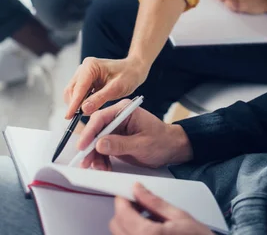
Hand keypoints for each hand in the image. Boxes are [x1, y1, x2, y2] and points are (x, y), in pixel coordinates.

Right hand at [64, 57, 148, 118]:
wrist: (134, 69)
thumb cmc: (128, 75)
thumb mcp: (117, 88)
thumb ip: (100, 98)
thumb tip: (84, 109)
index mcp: (91, 66)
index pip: (78, 87)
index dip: (73, 103)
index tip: (69, 117)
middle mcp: (84, 68)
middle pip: (71, 90)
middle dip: (74, 105)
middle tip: (78, 120)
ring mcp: (83, 74)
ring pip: (72, 93)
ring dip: (76, 104)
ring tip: (87, 113)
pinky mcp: (85, 80)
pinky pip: (78, 94)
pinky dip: (80, 102)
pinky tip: (89, 108)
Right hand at [77, 99, 192, 169]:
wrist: (171, 148)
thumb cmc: (161, 141)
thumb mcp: (141, 144)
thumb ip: (120, 144)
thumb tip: (99, 144)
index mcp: (125, 110)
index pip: (101, 118)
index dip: (89, 132)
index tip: (83, 146)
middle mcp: (118, 117)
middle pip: (96, 129)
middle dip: (90, 147)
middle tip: (86, 162)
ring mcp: (116, 128)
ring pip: (97, 141)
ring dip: (95, 156)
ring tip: (100, 168)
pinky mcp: (116, 139)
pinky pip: (102, 148)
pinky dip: (101, 159)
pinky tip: (105, 167)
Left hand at [110, 183, 211, 234]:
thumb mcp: (180, 216)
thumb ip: (155, 202)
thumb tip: (138, 189)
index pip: (122, 213)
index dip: (123, 199)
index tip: (127, 192)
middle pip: (116, 226)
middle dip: (124, 212)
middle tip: (138, 204)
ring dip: (128, 225)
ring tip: (147, 219)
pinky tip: (149, 231)